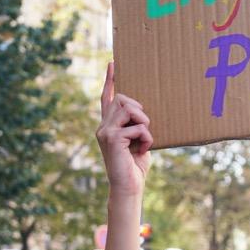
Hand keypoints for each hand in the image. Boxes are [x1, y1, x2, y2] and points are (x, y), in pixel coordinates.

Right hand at [96, 62, 152, 195]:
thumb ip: (137, 126)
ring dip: (143, 122)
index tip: (113, 63)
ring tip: (145, 138)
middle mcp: (103, 126)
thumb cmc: (135, 167)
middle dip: (139, 109)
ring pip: (128, 109)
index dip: (110, 80)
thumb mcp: (138, 142)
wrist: (128, 187)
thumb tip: (144, 115)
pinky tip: (143, 149)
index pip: (107, 98)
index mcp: (109, 125)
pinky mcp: (112, 138)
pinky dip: (146, 137)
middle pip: (122, 98)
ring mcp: (105, 131)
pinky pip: (137, 127)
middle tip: (146, 127)